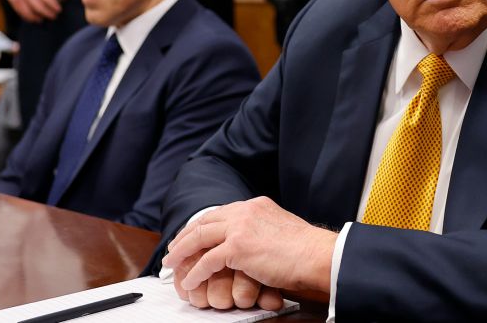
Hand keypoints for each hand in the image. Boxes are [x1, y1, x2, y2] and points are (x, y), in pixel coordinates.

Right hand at [0, 0, 60, 21]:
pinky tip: (33, 19)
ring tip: (44, 19)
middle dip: (48, 13)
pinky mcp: (12, 0)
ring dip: (38, 17)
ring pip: (29, 12)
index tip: (59, 10)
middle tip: (54, 16)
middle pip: (39, 8)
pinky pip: (20, 12)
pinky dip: (27, 17)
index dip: (54, 6)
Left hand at [163, 197, 336, 302]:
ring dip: (181, 252)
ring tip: (170, 264)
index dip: (202, 225)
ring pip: (199, 237)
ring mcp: (240, 227)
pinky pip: (206, 261)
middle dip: (185, 236)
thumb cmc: (305, 248)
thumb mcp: (280, 228)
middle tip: (173, 249)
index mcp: (255, 205)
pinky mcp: (237, 247)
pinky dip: (194, 273)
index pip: (220, 212)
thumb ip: (262, 229)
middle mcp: (245, 210)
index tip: (191, 236)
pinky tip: (189, 282)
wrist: (315, 254)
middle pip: (204, 221)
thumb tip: (254, 242)